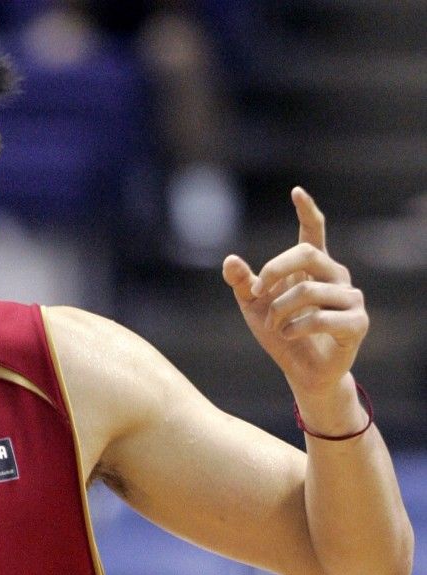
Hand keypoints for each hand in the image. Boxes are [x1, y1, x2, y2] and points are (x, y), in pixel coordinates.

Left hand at [221, 187, 368, 396]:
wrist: (302, 372)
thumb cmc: (281, 334)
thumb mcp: (254, 308)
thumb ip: (243, 284)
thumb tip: (229, 260)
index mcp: (312, 268)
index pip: (313, 233)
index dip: (307, 211)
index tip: (296, 192)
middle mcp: (335, 276)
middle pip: (306, 254)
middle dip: (275, 270)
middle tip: (257, 291)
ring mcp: (350, 298)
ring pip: (308, 291)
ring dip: (280, 312)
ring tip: (275, 326)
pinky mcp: (356, 322)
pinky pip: (320, 318)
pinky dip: (295, 329)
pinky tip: (289, 335)